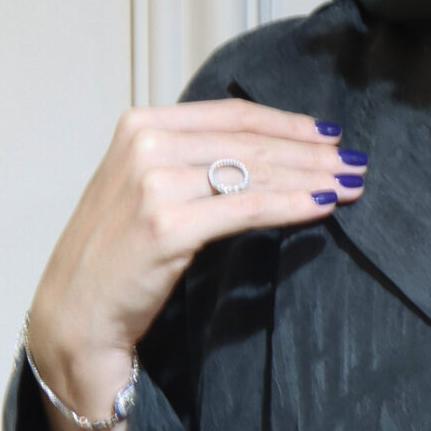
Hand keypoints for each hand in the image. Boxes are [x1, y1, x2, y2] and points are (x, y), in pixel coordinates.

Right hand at [26, 101, 363, 430]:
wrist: (74, 316)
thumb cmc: (117, 260)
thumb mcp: (149, 191)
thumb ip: (193, 162)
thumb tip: (264, 154)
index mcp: (140, 125)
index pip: (232, 114)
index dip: (289, 123)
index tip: (331, 134)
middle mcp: (146, 144)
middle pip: (249, 141)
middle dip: (311, 152)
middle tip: (356, 161)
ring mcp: (154, 183)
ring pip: (253, 172)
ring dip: (310, 177)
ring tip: (351, 184)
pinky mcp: (167, 226)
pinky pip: (245, 209)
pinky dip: (290, 207)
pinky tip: (323, 209)